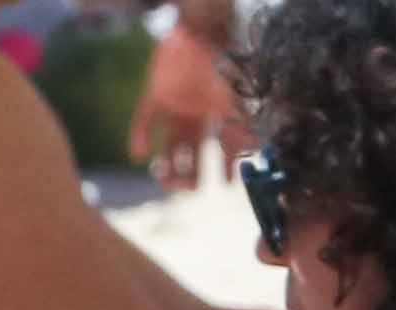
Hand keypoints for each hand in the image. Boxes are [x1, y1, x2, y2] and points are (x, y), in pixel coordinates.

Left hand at [135, 12, 242, 185]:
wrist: (205, 34)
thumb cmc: (228, 66)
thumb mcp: (242, 104)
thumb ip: (246, 130)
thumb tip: (257, 156)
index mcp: (219, 115)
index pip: (221, 149)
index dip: (224, 168)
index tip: (226, 184)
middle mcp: (197, 114)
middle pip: (192, 152)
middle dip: (190, 174)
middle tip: (187, 188)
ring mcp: (176, 105)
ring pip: (169, 143)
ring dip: (166, 163)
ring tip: (163, 178)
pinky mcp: (156, 93)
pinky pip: (145, 118)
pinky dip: (140, 136)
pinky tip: (138, 156)